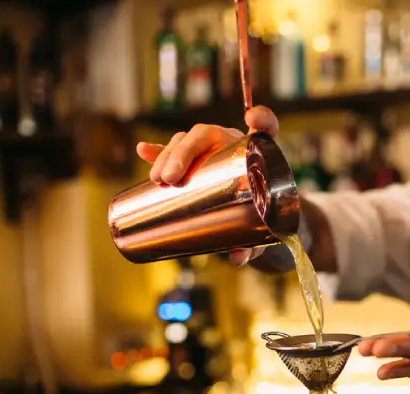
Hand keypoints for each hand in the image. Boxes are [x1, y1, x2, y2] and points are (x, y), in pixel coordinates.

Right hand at [134, 106, 280, 266]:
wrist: (249, 216)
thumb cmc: (259, 220)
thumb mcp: (257, 232)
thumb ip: (252, 245)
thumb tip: (236, 258)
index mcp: (257, 154)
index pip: (266, 128)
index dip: (263, 119)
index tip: (252, 120)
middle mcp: (232, 145)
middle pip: (207, 135)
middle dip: (186, 151)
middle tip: (172, 177)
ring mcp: (209, 151)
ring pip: (186, 141)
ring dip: (169, 154)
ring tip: (159, 178)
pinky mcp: (190, 163)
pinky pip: (172, 153)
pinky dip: (157, 152)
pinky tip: (143, 150)